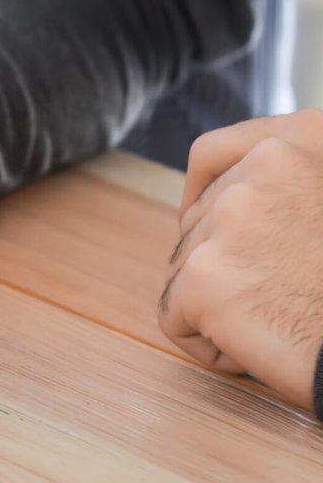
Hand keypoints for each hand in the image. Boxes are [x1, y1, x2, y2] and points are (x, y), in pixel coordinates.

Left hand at [160, 112, 322, 407]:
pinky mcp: (202, 277)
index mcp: (307, 136)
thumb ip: (290, 184)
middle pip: (195, 218)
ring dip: (221, 302)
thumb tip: (243, 195)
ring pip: (185, 267)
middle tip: (285, 289)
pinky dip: (211, 343)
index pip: (212, 153)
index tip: (215, 224)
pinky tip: (264, 346)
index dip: (205, 194)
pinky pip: (175, 317)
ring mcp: (229, 218)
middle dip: (223, 260)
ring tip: (285, 316)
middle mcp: (264, 164)